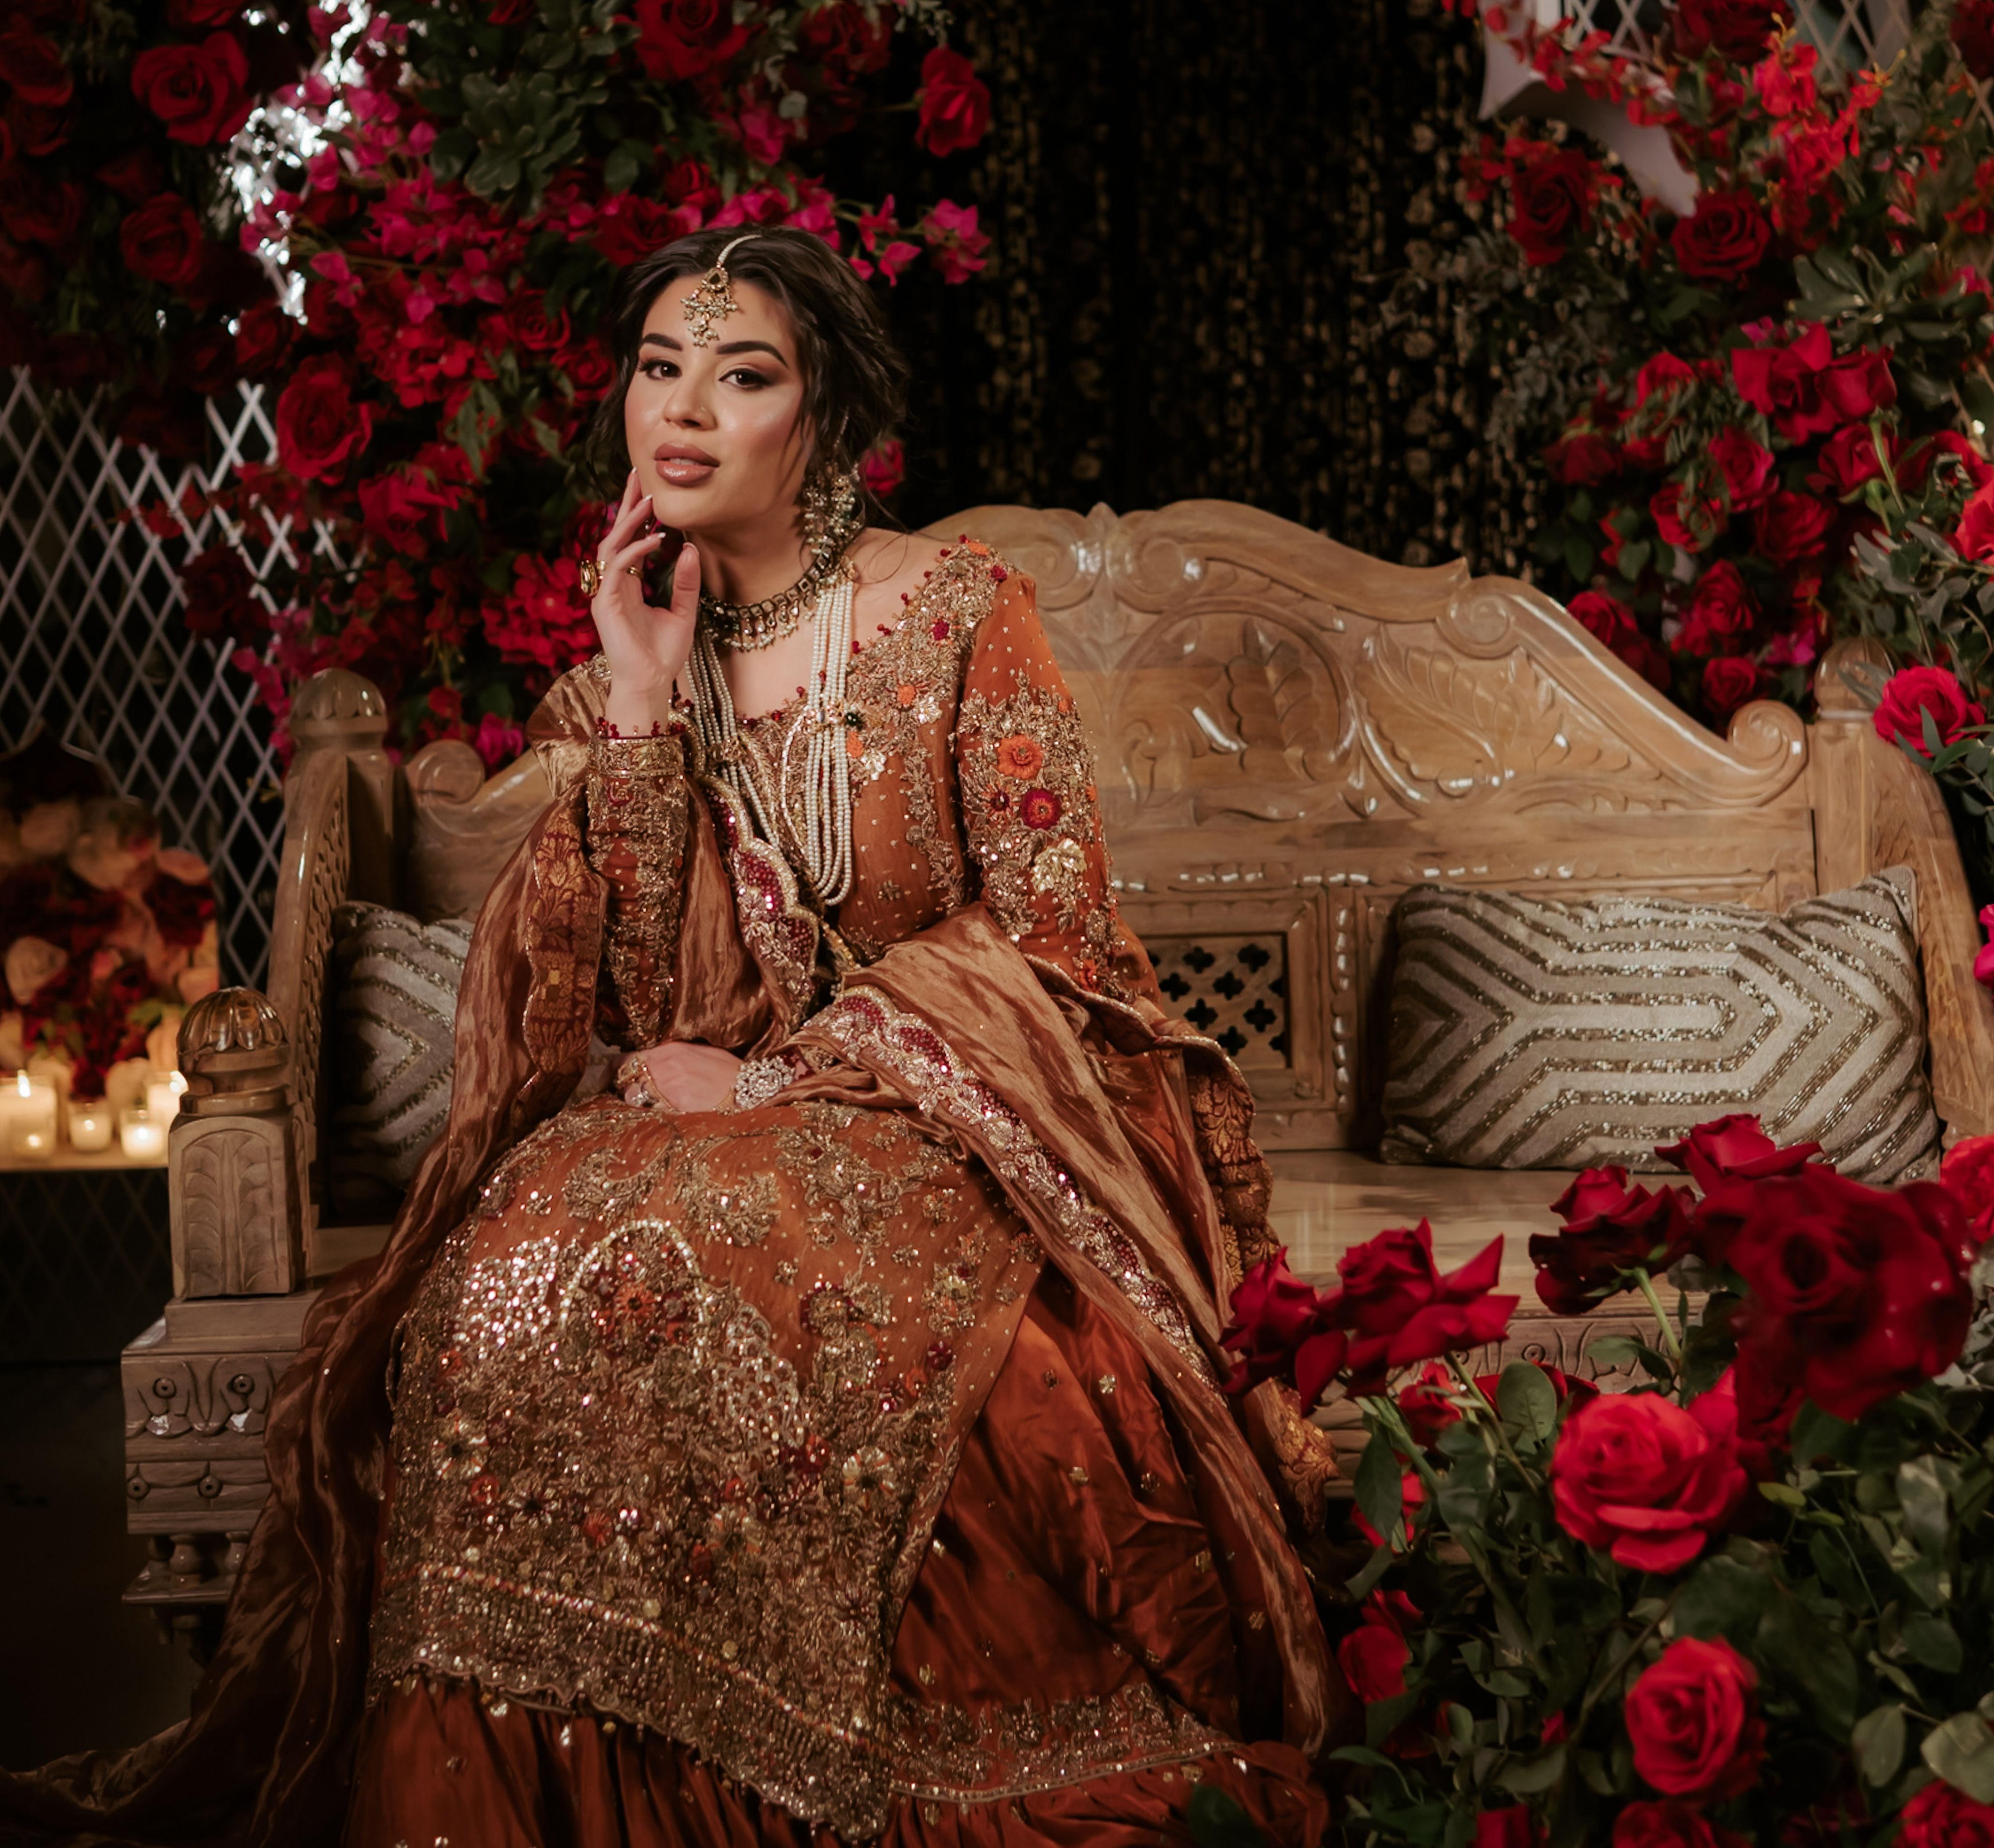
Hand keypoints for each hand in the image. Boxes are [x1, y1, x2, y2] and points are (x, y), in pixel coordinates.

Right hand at [592, 469, 701, 734]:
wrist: (652, 684)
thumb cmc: (663, 653)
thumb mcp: (684, 612)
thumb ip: (686, 582)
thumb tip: (691, 549)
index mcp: (628, 584)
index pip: (630, 540)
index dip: (637, 515)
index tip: (649, 489)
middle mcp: (613, 585)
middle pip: (615, 534)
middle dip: (627, 505)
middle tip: (639, 474)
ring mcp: (606, 593)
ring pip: (612, 546)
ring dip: (630, 522)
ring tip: (650, 501)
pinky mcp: (605, 605)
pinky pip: (616, 569)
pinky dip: (635, 551)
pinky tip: (656, 540)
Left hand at [621, 1042, 743, 1113]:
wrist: (747, 1088)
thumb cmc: (725, 1070)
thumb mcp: (696, 1052)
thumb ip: (670, 1055)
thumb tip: (651, 1061)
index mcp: (669, 1051)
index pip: (626, 1059)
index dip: (616, 1069)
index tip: (614, 1075)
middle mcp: (664, 1067)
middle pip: (625, 1079)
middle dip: (622, 1087)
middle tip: (624, 1093)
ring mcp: (668, 1088)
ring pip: (633, 1097)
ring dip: (634, 1102)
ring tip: (642, 1105)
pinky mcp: (676, 1107)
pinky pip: (651, 1112)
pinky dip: (650, 1114)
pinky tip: (656, 1116)